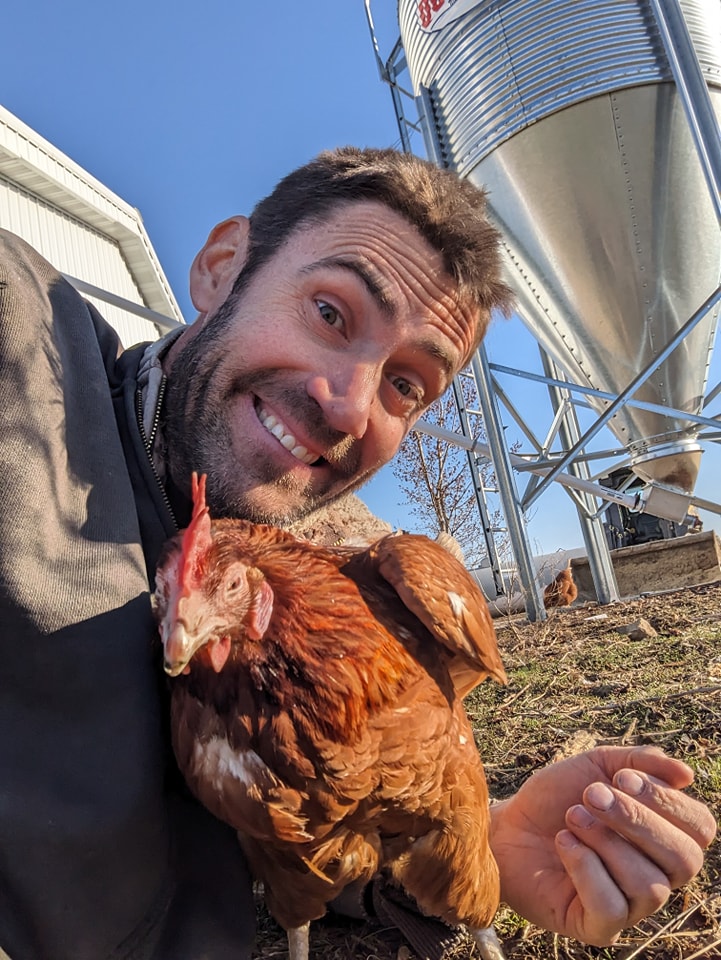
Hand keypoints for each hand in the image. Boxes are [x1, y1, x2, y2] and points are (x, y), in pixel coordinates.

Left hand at [489, 745, 716, 945]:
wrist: (506, 825)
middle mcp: (657, 875)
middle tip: (591, 794)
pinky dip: (586, 867)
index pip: (700, 828)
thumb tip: (686, 774)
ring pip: (650, 885)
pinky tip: (564, 844)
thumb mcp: (596, 767)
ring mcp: (630, 906)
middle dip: (637, 820)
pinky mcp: (598, 927)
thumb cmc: (555, 799)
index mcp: (664, 838)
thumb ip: (640, 763)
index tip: (623, 778)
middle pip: (685, 859)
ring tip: (571, 818)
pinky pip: (613, 907)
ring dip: (604, 841)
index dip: (668, 801)